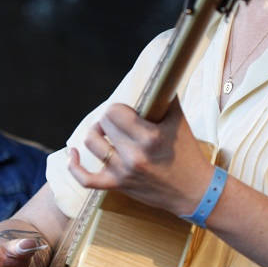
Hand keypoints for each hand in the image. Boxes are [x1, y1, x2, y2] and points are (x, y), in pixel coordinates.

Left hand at [67, 99, 210, 215]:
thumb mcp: (180, 121)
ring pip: (92, 144)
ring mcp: (124, 172)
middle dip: (109, 119)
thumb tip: (157, 75)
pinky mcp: (118, 186)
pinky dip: (74, 167)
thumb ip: (165, 97)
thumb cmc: (187, 153)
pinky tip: (73, 154)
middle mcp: (135, 155)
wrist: (194, 191)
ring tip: (105, 132)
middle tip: (120, 121)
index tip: (126, 111)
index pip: (115, 112)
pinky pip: (86, 179)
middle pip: (102, 124)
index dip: (117, 108)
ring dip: (96, 134)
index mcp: (150, 137)